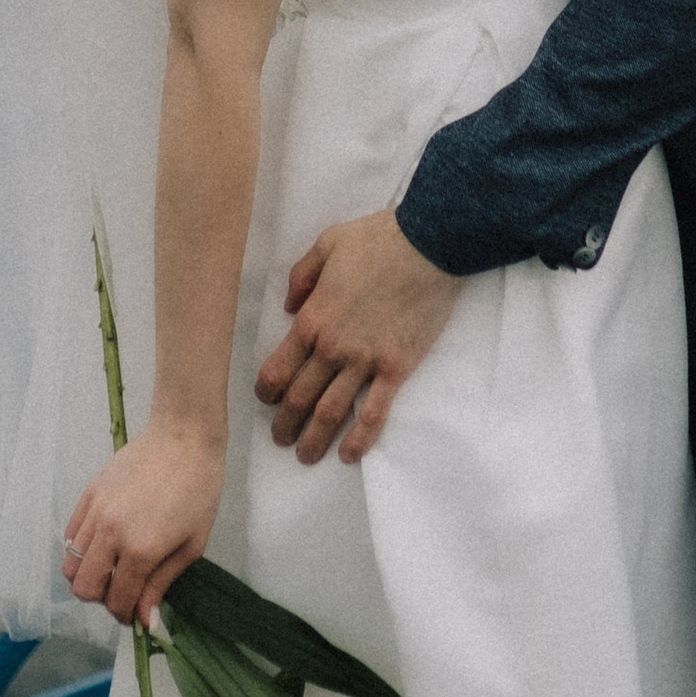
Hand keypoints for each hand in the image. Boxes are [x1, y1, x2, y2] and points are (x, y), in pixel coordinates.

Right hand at [61, 417, 223, 626]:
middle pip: (83, 588)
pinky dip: (80, 550)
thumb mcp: (192, 545)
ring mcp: (95, 512)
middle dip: (102, 599)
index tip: (137, 614)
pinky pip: (69, 535)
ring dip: (88, 576)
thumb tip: (145, 621)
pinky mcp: (88, 494)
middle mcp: (111, 534)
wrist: (184, 437)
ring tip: (110, 568)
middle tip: (123, 590)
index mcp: (141, 550)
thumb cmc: (199, 490)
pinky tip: (102, 545)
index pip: (117, 600)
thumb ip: (162, 583)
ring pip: (70, 564)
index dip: (127, 615)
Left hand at [255, 208, 460, 464]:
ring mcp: (365, 361)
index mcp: (312, 319)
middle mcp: (333, 347)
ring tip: (305, 456)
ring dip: (315, 440)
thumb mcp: (327, 244)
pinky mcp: (396, 368)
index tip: (267, 401)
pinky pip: (375, 412)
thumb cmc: (378, 240)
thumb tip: (288, 306)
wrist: (428, 245)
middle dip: (285, 425)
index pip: (278, 368)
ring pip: (332, 412)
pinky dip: (360, 439)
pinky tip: (349, 456)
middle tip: (280, 440)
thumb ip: (301, 276)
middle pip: (300, 398)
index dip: (267, 392)